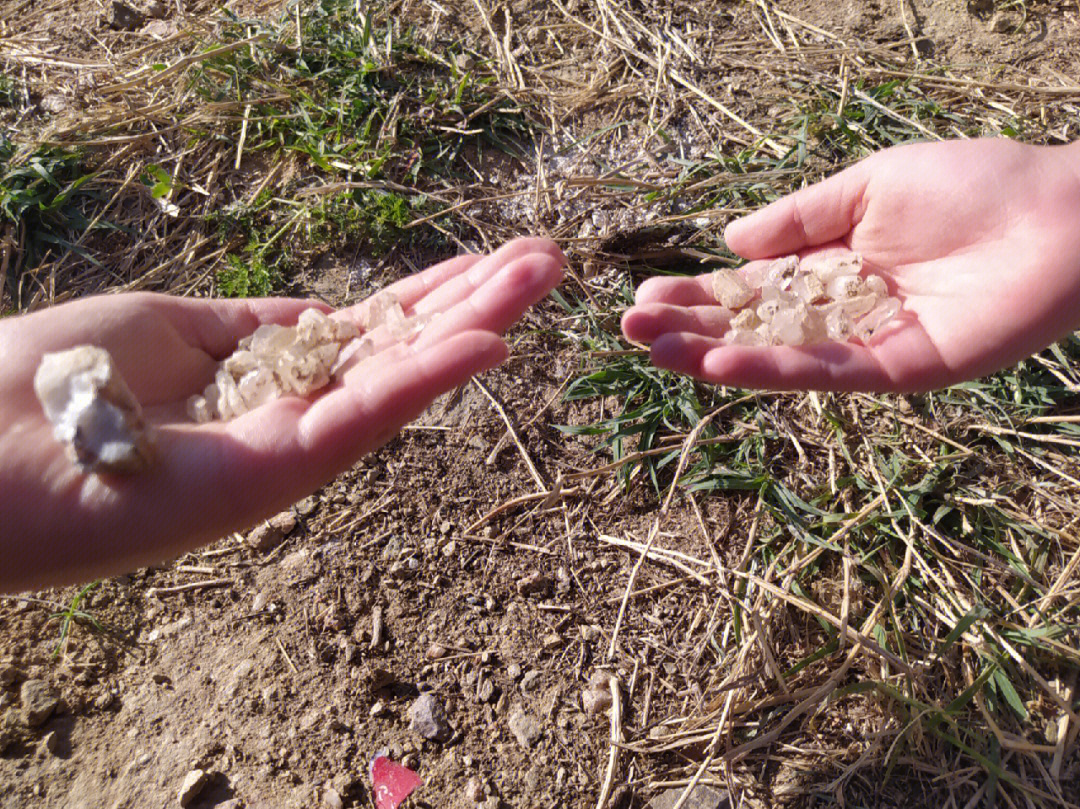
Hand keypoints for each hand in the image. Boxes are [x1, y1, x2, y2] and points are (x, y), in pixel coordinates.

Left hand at [0, 238, 564, 591]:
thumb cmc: (57, 376)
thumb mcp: (175, 326)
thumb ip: (257, 327)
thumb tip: (318, 316)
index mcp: (270, 378)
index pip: (371, 331)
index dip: (431, 293)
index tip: (487, 260)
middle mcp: (295, 415)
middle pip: (405, 349)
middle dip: (477, 300)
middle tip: (548, 258)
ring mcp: (295, 446)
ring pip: (405, 378)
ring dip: (478, 323)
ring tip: (544, 276)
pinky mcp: (283, 470)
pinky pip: (370, 415)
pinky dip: (430, 377)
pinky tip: (491, 339)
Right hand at [622, 138, 1079, 391]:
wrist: (1058, 214)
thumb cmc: (972, 185)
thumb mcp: (866, 186)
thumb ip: (797, 219)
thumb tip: (727, 239)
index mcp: (831, 265)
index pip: (748, 286)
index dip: (698, 294)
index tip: (645, 297)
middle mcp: (839, 311)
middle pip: (750, 326)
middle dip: (690, 328)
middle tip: (630, 330)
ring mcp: (864, 344)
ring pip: (775, 357)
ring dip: (712, 356)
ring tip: (655, 352)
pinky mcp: (895, 370)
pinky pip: (822, 373)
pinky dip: (769, 369)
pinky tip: (719, 361)